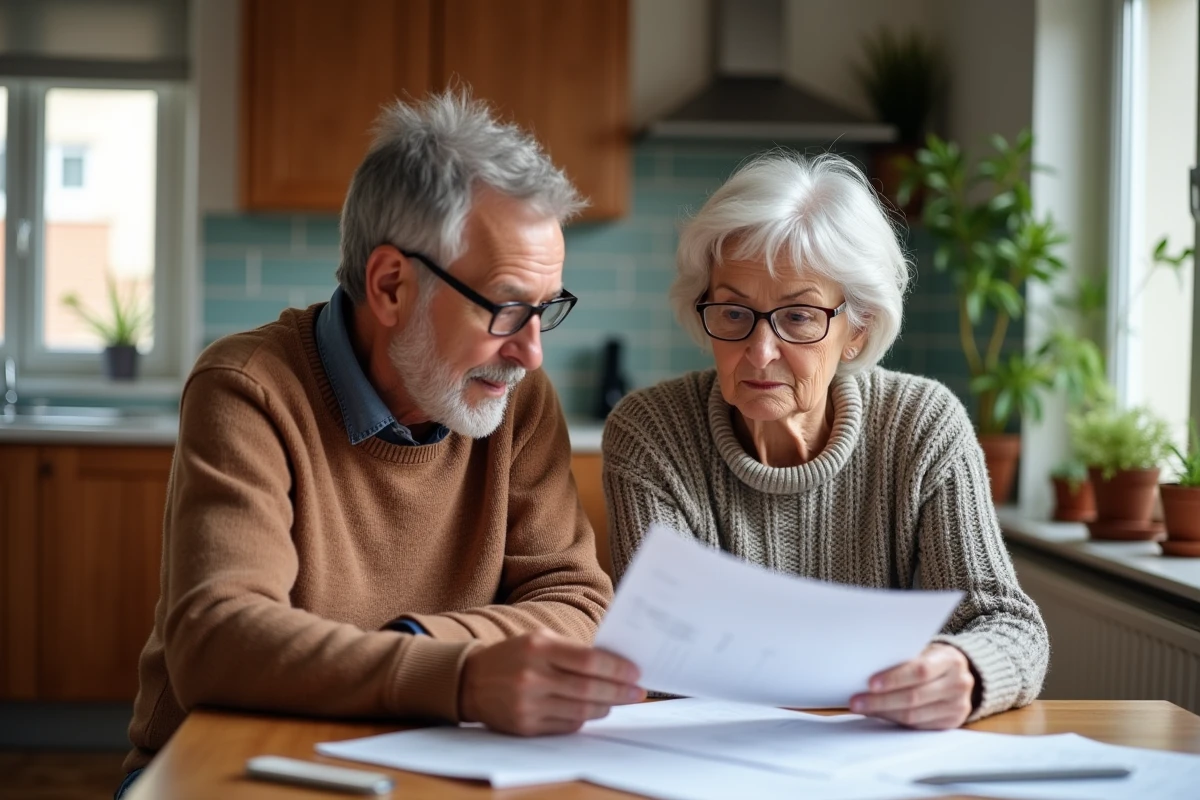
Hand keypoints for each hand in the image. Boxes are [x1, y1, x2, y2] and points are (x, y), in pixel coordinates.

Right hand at [459, 630, 644, 735]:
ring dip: (604, 707)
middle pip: (588, 688)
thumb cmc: (514, 655)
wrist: (471, 680)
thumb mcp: (540, 640)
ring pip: (580, 711)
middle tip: (637, 692)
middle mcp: (532, 676)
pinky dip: (583, 719)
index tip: (636, 673)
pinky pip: (565, 726)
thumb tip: (614, 664)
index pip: (588, 660)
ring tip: (617, 701)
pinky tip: (592, 711)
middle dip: (619, 692)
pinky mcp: (525, 726)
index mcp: (538, 648)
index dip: (617, 668)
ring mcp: (527, 704)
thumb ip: (573, 650)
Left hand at [849, 643, 974, 728]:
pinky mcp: (952, 722)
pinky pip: (918, 727)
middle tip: (857, 702)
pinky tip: (879, 715)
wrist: (959, 674)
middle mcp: (958, 684)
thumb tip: (866, 672)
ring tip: (863, 709)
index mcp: (950, 660)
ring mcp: (958, 706)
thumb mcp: (925, 651)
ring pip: (915, 716)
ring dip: (884, 713)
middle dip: (881, 701)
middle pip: (915, 697)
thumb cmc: (932, 659)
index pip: (920, 671)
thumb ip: (904, 659)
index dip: (894, 678)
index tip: (870, 683)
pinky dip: (895, 721)